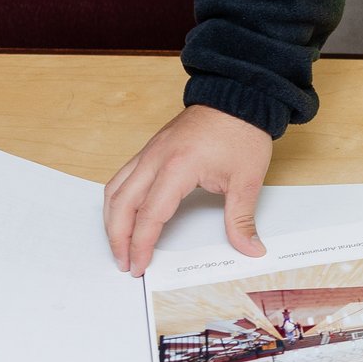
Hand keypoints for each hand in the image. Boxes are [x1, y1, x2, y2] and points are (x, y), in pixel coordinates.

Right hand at [103, 105, 272, 275]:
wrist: (239, 96)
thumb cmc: (242, 132)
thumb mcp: (248, 180)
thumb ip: (241, 219)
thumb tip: (250, 248)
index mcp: (177, 168)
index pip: (149, 216)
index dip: (141, 245)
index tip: (140, 266)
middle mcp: (155, 159)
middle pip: (121, 205)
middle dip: (118, 238)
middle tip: (124, 263)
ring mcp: (149, 152)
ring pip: (115, 190)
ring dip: (112, 220)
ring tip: (119, 244)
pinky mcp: (150, 148)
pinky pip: (122, 176)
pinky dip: (117, 199)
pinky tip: (123, 213)